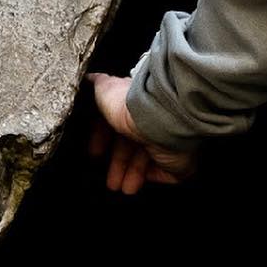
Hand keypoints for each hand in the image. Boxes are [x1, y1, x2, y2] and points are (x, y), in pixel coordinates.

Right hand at [86, 72, 198, 193]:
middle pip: (130, 148)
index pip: (116, 126)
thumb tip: (88, 79)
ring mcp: (166, 142)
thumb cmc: (128, 105)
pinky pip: (160, 173)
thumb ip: (96, 85)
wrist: (158, 118)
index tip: (94, 154)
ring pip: (144, 162)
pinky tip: (133, 185)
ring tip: (118, 187)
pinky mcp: (177, 160)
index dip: (103, 140)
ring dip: (128, 175)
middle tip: (107, 180)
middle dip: (116, 165)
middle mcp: (151, 123)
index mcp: (134, 108)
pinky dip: (145, 179)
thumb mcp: (104, 89)